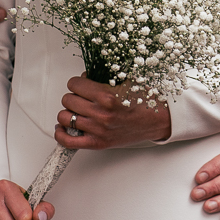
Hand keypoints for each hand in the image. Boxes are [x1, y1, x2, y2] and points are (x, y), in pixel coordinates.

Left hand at [56, 76, 170, 149]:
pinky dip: (61, 134)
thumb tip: (84, 76)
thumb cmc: (145, 101)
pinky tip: (63, 127)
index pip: (74, 84)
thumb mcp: (125, 80)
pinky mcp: (98, 143)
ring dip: (69, 112)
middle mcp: (100, 114)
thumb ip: (103, 77)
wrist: (158, 120)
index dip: (78, 82)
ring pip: (64, 117)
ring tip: (78, 110)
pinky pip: (68, 141)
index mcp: (106, 96)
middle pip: (68, 99)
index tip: (83, 84)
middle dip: (74, 95)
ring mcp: (98, 130)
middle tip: (83, 96)